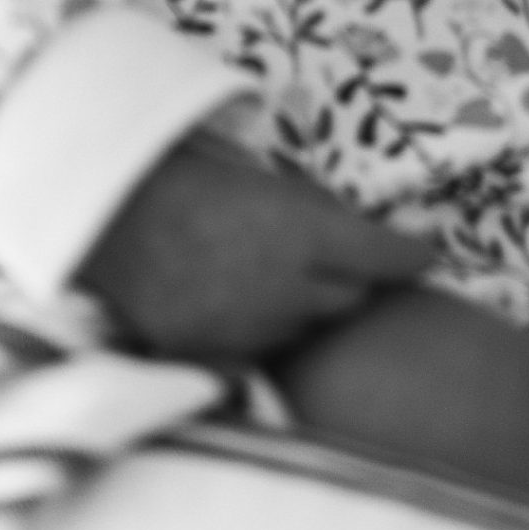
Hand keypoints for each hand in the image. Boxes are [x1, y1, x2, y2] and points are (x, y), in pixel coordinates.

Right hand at [79, 132, 434, 362]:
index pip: (383, 256)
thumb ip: (308, 210)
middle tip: (336, 256)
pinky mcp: (210, 354)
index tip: (428, 252)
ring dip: (303, 306)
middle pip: (349, 298)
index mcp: (300, 234)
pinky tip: (234, 300)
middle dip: (349, 278)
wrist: (100, 214)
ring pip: (304, 326)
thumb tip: (350, 226)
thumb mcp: (255, 177)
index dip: (411, 255)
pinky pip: (256, 347)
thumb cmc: (180, 175)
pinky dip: (257, 329)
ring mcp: (246, 328)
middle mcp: (283, 288)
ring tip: (268, 272)